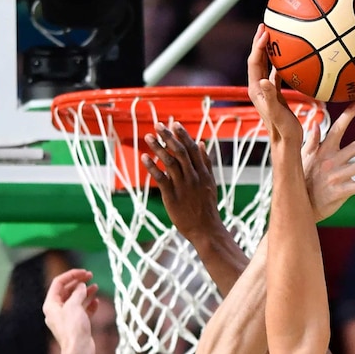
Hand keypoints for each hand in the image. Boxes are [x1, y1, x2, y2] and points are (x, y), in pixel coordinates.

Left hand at [43, 268, 97, 347]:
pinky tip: (96, 302)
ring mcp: (67, 318)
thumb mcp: (74, 306)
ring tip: (95, 286)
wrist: (79, 350)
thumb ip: (78, 292)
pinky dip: (89, 304)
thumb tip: (81, 285)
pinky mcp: (77, 325)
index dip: (71, 275)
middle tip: (90, 276)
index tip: (84, 272)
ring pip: (76, 300)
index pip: (59, 283)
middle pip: (67, 291)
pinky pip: (82, 311)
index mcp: (51, 305)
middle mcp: (57, 311)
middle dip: (78, 282)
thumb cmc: (73, 329)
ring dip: (85, 292)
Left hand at [141, 121, 222, 243]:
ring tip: (148, 137)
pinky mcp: (172, 197)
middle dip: (168, 137)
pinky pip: (161, 178)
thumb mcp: (210, 183)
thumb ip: (206, 163)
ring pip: (170, 162)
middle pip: (180, 152)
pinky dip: (152, 167)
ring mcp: (183, 187)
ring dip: (158, 148)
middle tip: (158, 125)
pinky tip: (144, 157)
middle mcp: (194, 177)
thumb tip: (202, 143)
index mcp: (203, 173)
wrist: (205, 230)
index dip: (183, 135)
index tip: (174, 124)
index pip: (192, 149)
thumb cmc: (206, 207)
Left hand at [247, 24, 304, 146]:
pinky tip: (287, 56)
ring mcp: (267, 91)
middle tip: (264, 25)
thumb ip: (270, 96)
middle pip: (257, 60)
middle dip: (260, 42)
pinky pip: (276, 74)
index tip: (265, 32)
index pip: (254, 62)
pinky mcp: (276, 95)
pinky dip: (279, 63)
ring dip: (269, 50)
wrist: (286, 143)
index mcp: (256, 90)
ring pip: (266, 65)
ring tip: (274, 35)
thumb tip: (263, 79)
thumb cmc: (282, 130)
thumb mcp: (277, 112)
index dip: (258, 46)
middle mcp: (259, 88)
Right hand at [302, 102, 354, 221]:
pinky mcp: (340, 192)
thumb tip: (314, 123)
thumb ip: (312, 141)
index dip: (347, 116)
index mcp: (323, 151)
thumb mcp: (303, 158)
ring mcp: (337, 177)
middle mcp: (331, 162)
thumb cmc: (304, 179)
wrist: (300, 204)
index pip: (336, 129)